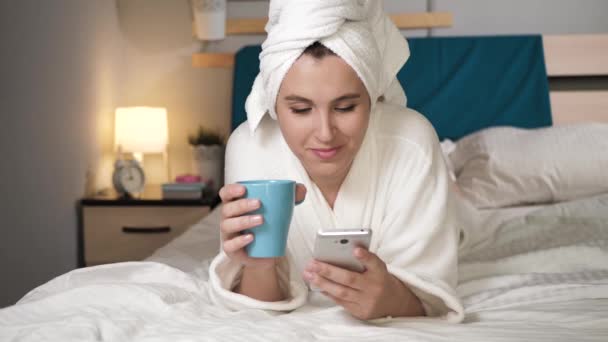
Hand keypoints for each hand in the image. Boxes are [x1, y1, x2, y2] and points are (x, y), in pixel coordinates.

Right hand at [219, 183, 306, 269]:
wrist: (268, 252)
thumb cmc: (268, 225)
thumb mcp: (279, 210)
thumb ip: (291, 197)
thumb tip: (300, 189)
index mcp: (235, 205)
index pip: (226, 194)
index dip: (231, 190)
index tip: (244, 189)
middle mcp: (228, 219)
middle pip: (228, 209)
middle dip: (242, 205)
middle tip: (259, 203)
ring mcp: (228, 235)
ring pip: (228, 226)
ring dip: (243, 221)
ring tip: (261, 219)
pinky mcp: (232, 250)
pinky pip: (230, 245)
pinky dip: (239, 241)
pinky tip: (250, 237)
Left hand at [303, 248, 423, 319]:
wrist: (393, 302)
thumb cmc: (379, 278)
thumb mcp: (377, 266)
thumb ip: (364, 259)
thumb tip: (344, 249)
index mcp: (380, 272)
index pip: (374, 263)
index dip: (365, 256)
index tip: (356, 250)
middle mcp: (374, 287)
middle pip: (350, 279)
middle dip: (328, 270)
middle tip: (312, 263)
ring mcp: (367, 302)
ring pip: (342, 292)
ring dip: (323, 283)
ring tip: (309, 275)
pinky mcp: (361, 312)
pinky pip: (341, 302)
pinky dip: (328, 293)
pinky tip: (317, 285)